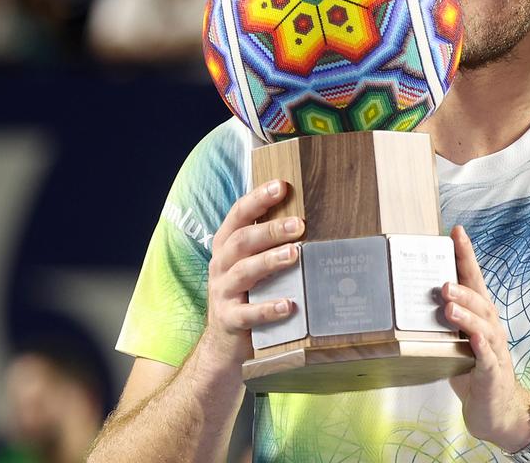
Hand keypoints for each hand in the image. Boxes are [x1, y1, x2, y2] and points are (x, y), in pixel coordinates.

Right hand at [201, 179, 304, 368]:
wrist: (224, 344)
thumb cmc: (248, 294)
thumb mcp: (251, 265)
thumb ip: (269, 244)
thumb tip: (308, 218)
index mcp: (227, 247)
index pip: (238, 215)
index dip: (257, 199)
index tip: (281, 185)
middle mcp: (221, 265)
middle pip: (242, 241)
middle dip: (271, 230)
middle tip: (300, 224)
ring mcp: (223, 293)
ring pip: (244, 272)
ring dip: (270, 261)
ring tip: (295, 254)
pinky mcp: (229, 320)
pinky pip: (248, 313)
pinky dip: (268, 308)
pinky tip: (289, 305)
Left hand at [442, 225, 529, 451]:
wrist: (500, 414)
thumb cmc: (475, 376)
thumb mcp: (454, 347)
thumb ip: (439, 326)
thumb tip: (407, 304)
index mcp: (480, 319)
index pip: (474, 281)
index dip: (466, 256)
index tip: (456, 231)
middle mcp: (491, 329)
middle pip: (480, 300)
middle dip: (463, 285)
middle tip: (442, 280)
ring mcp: (495, 351)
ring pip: (484, 326)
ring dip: (467, 313)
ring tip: (449, 305)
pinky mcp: (493, 374)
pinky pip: (487, 357)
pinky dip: (480, 346)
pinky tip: (472, 339)